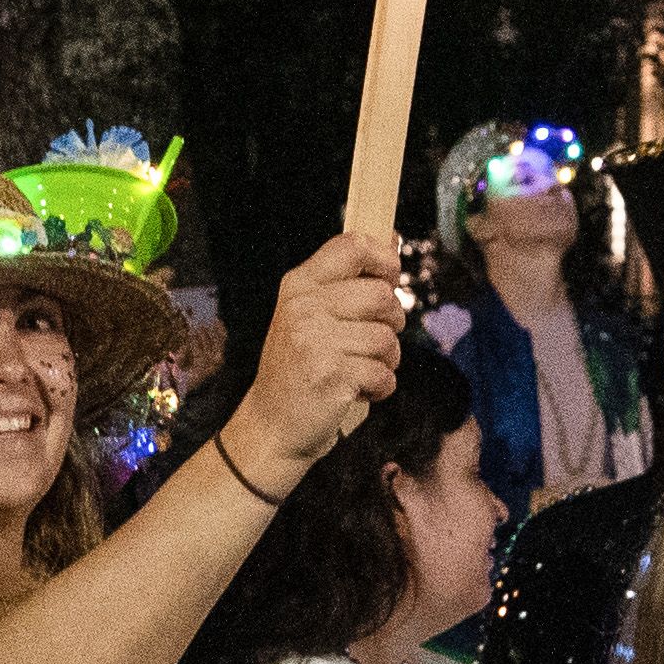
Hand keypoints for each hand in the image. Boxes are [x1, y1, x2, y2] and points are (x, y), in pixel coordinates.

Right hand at [230, 232, 408, 493]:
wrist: (272, 426)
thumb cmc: (300, 369)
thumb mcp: (310, 315)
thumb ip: (347, 280)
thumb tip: (392, 236)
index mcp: (299, 285)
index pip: (352, 245)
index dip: (383, 260)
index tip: (389, 280)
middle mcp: (304, 307)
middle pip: (382, 295)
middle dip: (392, 322)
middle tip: (372, 342)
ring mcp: (315, 341)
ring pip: (387, 338)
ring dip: (386, 361)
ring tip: (360, 370)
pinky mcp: (331, 375)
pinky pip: (384, 374)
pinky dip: (380, 387)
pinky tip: (356, 390)